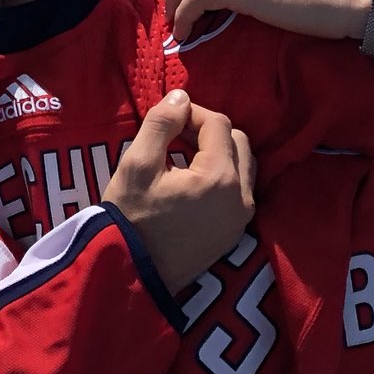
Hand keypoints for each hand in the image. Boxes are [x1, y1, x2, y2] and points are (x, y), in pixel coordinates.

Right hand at [102, 91, 255, 294]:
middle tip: (176, 136)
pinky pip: (240, 191)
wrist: (132, 276)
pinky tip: (192, 181)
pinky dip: (223, 176)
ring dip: (220, 152)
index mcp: (219, 177)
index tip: (167, 118)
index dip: (192, 113)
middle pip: (238, 142)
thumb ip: (161, 124)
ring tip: (184, 157)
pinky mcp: (235, 234)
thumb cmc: (130, 218)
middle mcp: (241, 197)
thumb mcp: (136, 164)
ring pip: (244, 166)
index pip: (218, 124)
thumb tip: (181, 97)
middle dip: (210, 131)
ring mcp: (241, 218)